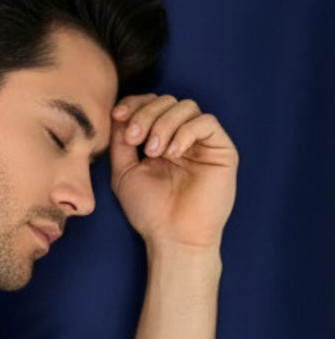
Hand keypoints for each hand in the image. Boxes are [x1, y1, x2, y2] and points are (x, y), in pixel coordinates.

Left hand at [110, 94, 238, 250]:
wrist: (173, 236)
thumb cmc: (149, 211)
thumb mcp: (124, 172)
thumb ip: (121, 143)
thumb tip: (117, 114)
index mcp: (158, 140)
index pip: (150, 106)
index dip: (134, 104)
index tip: (117, 115)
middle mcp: (180, 137)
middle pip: (166, 101)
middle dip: (146, 115)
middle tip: (135, 139)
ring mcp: (201, 142)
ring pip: (186, 107)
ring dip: (164, 124)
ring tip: (153, 151)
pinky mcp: (221, 149)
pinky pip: (206, 123)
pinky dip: (186, 132)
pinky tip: (173, 153)